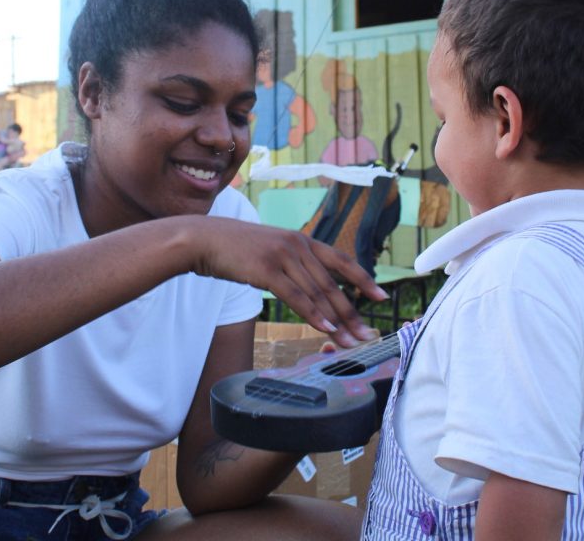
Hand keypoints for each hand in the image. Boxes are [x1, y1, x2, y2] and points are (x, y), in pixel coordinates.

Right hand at [186, 217, 385, 346]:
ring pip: (317, 293)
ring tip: (351, 342)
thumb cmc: (234, 250)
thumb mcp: (270, 250)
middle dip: (352, 312)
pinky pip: (296, 296)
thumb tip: (310, 288)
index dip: (363, 279)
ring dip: (337, 321)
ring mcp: (282, 256)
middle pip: (332, 284)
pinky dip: (313, 315)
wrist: (202, 239)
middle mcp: (297, 245)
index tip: (381, 296)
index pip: (342, 260)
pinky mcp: (267, 269)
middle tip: (368, 334)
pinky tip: (325, 329)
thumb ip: (292, 264)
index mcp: (301, 240)